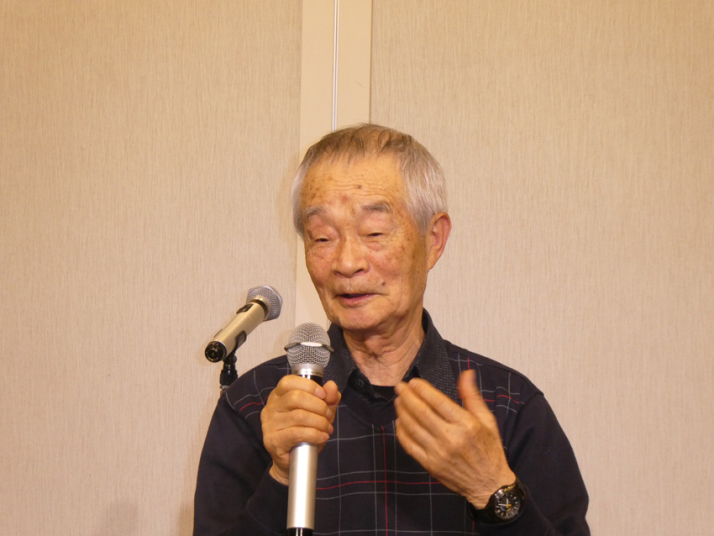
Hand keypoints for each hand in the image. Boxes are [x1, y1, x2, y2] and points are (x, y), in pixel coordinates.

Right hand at [261, 376, 340, 484]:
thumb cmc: (304, 431)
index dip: (309, 386)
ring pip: (298, 416)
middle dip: (318, 406)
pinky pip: (297, 433)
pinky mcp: (273, 440)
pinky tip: (322, 437)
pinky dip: (314, 434)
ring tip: (327, 428)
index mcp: (279, 395)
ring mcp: (269, 424)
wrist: (292, 462)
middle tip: (328, 416)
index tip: (324, 395)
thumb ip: (328, 398)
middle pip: (295, 398)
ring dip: (319, 422)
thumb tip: (332, 386)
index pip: (288, 382)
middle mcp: (271, 407)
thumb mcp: (320, 412)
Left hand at [394, 369, 514, 507]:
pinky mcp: (430, 465)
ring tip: (398, 401)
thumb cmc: (489, 450)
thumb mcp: (487, 420)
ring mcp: (438, 453)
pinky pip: (410, 445)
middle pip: (421, 412)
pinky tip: (400, 422)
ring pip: (413, 427)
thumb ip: (472, 396)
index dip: (422, 389)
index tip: (413, 382)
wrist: (489, 485)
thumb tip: (466, 373)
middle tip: (399, 387)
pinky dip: (402, 431)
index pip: (437, 401)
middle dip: (407, 397)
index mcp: (466, 424)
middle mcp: (451, 438)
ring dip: (402, 411)